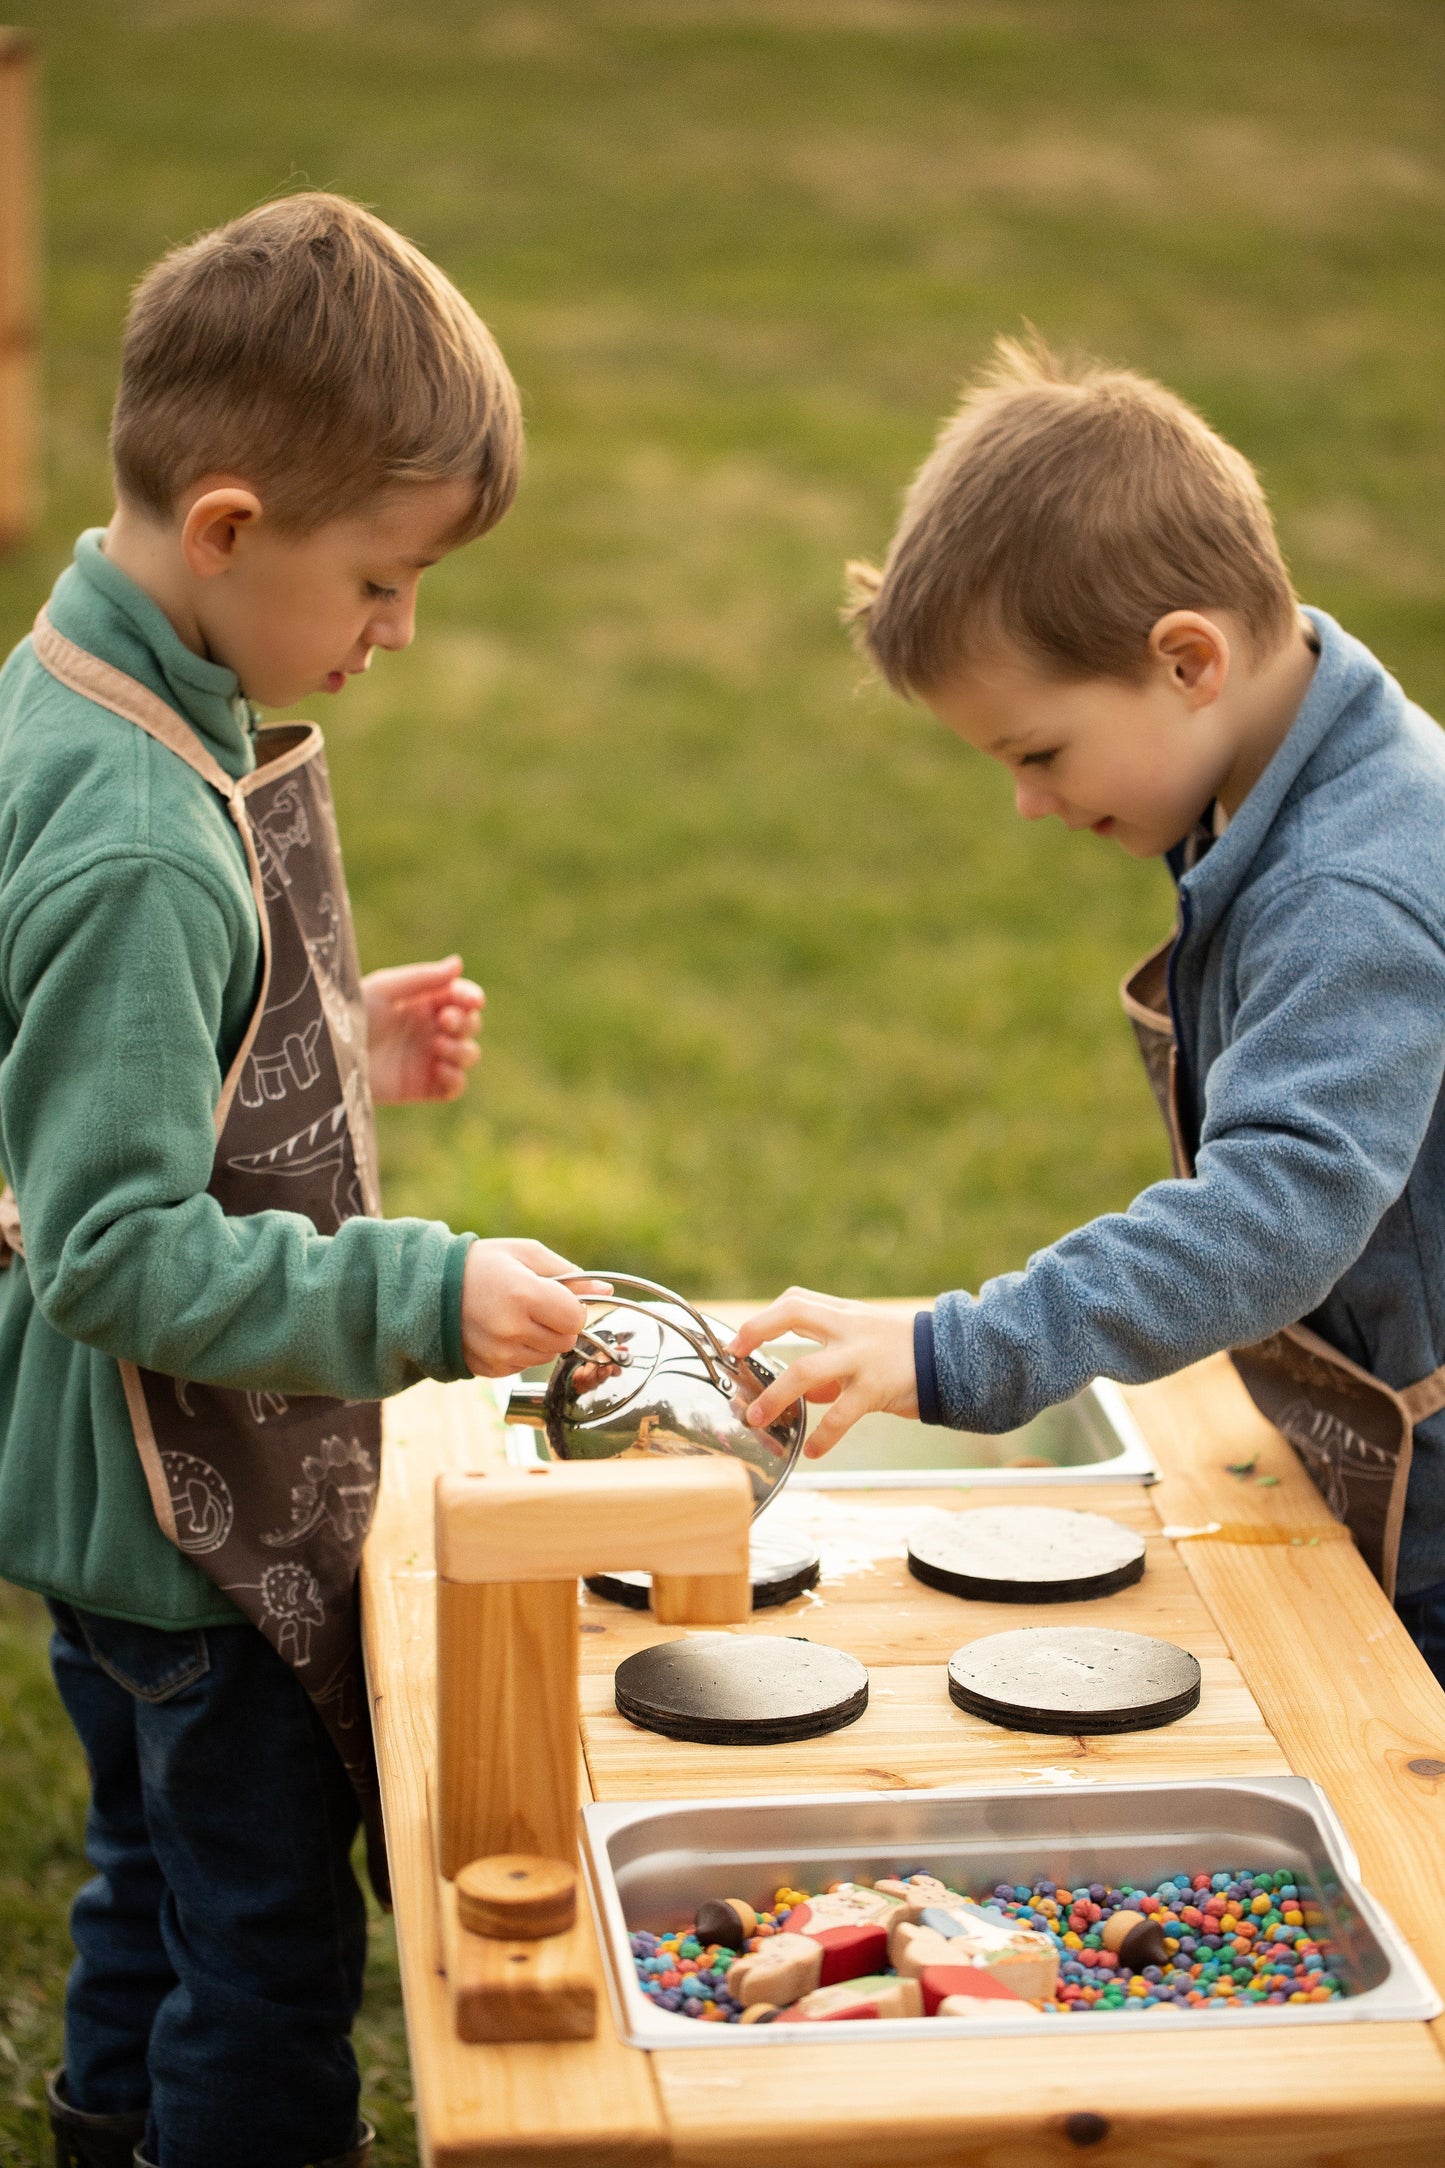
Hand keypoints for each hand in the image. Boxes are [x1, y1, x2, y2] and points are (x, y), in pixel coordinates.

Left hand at [363, 956, 483, 1104]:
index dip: (471, 997)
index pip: (460, 998)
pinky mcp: (422, 1088)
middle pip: (470, 1025)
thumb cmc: (351, 1016)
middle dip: (465, 1022)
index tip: (474, 1001)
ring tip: (438, 1047)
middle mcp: (428, 1030)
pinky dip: (456, 1078)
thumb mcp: (385, 989)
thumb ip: (424, 977)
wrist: (330, 1058)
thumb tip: (458, 963)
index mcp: (421, 1003)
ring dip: (463, 1049)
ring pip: (468, 1054)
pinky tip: (439, 1069)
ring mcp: (427, 1060)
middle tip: (444, 1022)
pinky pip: (455, 1087)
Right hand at [460, 1239, 609, 1377]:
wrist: (429, 1289)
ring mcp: (500, 1353)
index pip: (576, 1317)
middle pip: (565, 1340)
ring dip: (542, 1339)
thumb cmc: (483, 1264)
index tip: (557, 1296)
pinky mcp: (490, 1369)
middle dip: (559, 1324)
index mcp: (524, 1295)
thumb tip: (604, 1291)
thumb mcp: (527, 1254)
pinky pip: (525, 1366)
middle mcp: (512, 1329)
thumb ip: (569, 1275)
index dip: (572, 1307)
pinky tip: (502, 1331)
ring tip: (516, 1316)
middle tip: (536, 1305)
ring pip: (547, 1356)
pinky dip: (522, 1351)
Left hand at [729, 1288, 919, 1458]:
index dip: (763, 1319)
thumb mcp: (866, 1344)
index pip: (796, 1301)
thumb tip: (804, 1394)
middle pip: (794, 1313)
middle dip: (757, 1331)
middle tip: (736, 1359)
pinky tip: (813, 1450)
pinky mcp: (876, 1387)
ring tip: (757, 1418)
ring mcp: (862, 1357)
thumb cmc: (905, 1353)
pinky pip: (841, 1414)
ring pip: (806, 1369)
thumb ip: (832, 1364)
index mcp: (845, 1315)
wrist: (954, 1358)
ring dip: (776, 1395)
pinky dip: (824, 1435)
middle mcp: (849, 1329)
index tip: (739, 1341)